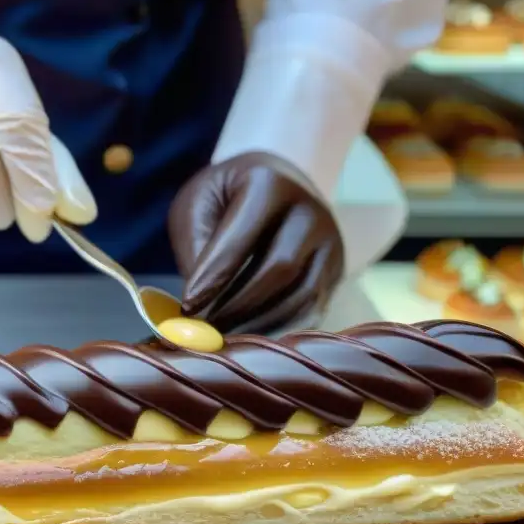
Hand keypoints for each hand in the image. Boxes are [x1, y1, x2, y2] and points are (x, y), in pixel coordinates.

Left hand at [168, 152, 343, 333]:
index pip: (242, 237)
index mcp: (270, 184)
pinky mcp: (336, 273)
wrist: (276, 184)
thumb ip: (197, 249)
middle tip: (202, 330)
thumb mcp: (198, 205)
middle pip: (279, 269)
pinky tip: (248, 338)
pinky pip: (311, 313)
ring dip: (257, 326)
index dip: (214, 276)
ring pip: (300, 298)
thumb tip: (197, 308)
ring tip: (221, 338)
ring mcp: (330, 244)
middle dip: (236, 306)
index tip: (187, 307)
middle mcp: (311, 212)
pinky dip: (278, 332)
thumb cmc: (226, 197)